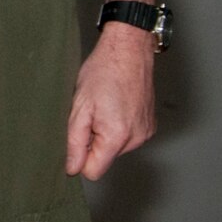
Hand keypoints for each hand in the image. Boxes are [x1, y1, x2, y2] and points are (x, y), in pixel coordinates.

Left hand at [65, 24, 155, 179]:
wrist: (128, 50)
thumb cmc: (103, 72)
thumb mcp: (79, 106)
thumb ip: (74, 141)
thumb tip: (72, 168)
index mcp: (117, 136)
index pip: (94, 171)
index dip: (79, 159)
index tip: (73, 141)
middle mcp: (136, 139)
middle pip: (104, 157)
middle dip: (92, 141)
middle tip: (89, 113)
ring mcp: (145, 132)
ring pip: (115, 147)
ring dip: (104, 132)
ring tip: (102, 106)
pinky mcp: (150, 126)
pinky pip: (127, 136)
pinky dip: (117, 125)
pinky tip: (114, 105)